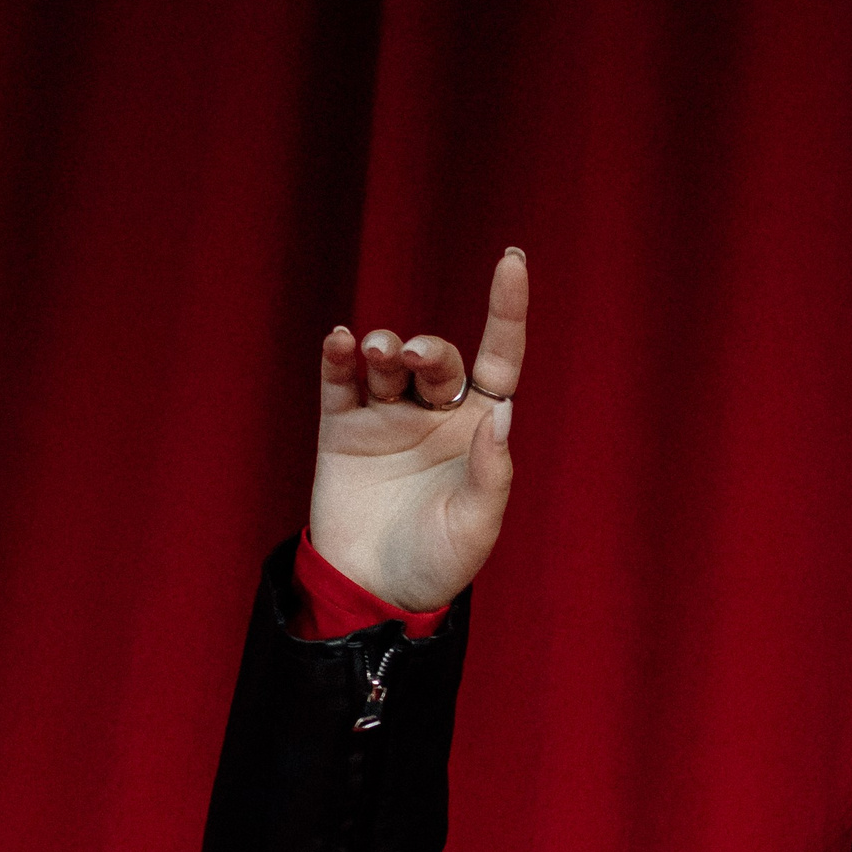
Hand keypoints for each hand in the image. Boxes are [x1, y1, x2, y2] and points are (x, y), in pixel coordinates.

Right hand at [307, 247, 528, 611]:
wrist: (372, 592)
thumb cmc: (435, 565)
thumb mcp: (474, 529)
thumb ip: (491, 474)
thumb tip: (499, 411)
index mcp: (477, 432)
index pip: (499, 360)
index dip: (507, 311)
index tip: (512, 259)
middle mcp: (434, 415)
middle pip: (435, 357)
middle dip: (425, 347)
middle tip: (409, 356)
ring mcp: (386, 417)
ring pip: (386, 359)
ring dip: (381, 346)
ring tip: (372, 353)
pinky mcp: (342, 427)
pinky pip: (340, 380)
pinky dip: (340, 355)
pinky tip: (342, 343)